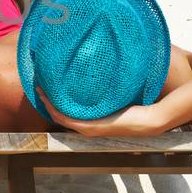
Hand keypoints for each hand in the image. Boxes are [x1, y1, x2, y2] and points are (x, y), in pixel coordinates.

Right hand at [37, 88, 165, 137]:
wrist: (152, 119)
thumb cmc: (142, 105)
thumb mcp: (123, 93)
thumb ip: (115, 83)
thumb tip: (110, 64)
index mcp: (96, 119)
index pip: (71, 111)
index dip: (58, 99)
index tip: (52, 84)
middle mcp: (89, 126)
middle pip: (61, 114)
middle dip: (49, 100)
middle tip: (40, 85)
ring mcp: (88, 128)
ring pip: (60, 116)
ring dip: (48, 103)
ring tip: (40, 89)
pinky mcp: (90, 127)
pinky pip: (65, 118)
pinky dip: (54, 108)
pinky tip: (47, 97)